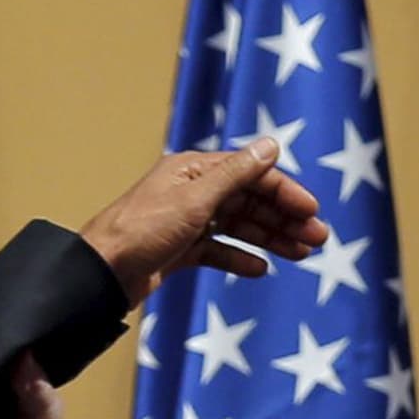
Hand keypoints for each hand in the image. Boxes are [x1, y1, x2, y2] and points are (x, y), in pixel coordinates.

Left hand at [79, 138, 327, 304]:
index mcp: (195, 172)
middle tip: (317, 239)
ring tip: (300, 255)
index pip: (251, 175)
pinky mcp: (178, 250)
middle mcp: (191, 192)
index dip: (285, 191)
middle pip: (248, 200)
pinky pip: (217, 251)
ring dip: (269, 238)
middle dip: (284, 218)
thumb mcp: (195, 201)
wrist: (101, 273)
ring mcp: (185, 222)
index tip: (311, 212)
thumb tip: (271, 145)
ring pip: (237, 226)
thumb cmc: (142, 231)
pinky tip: (260, 269)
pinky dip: (238, 257)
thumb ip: (236, 174)